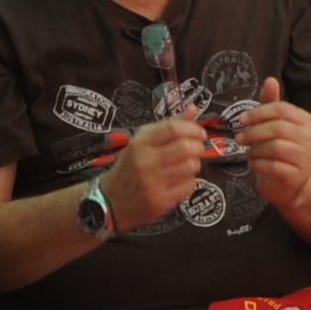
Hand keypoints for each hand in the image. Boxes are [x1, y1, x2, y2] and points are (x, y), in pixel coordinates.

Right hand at [96, 111, 213, 229]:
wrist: (111, 201)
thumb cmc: (130, 166)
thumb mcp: (142, 142)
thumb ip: (168, 125)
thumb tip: (193, 108)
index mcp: (140, 142)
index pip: (174, 128)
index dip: (193, 129)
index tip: (199, 133)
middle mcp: (145, 161)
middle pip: (186, 147)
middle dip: (198, 146)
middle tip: (196, 149)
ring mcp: (153, 182)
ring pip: (191, 166)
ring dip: (194, 164)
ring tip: (187, 165)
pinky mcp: (161, 201)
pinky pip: (189, 185)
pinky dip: (189, 181)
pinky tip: (179, 181)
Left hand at [235, 75, 310, 211]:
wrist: (291, 185)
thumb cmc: (280, 151)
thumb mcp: (276, 126)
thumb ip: (271, 104)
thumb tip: (270, 79)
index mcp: (306, 121)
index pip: (282, 109)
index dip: (258, 112)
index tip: (241, 119)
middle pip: (278, 128)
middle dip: (253, 132)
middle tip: (239, 138)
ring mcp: (306, 158)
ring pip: (275, 147)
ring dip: (255, 149)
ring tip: (248, 152)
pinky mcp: (297, 176)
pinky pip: (272, 166)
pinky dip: (257, 164)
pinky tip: (253, 164)